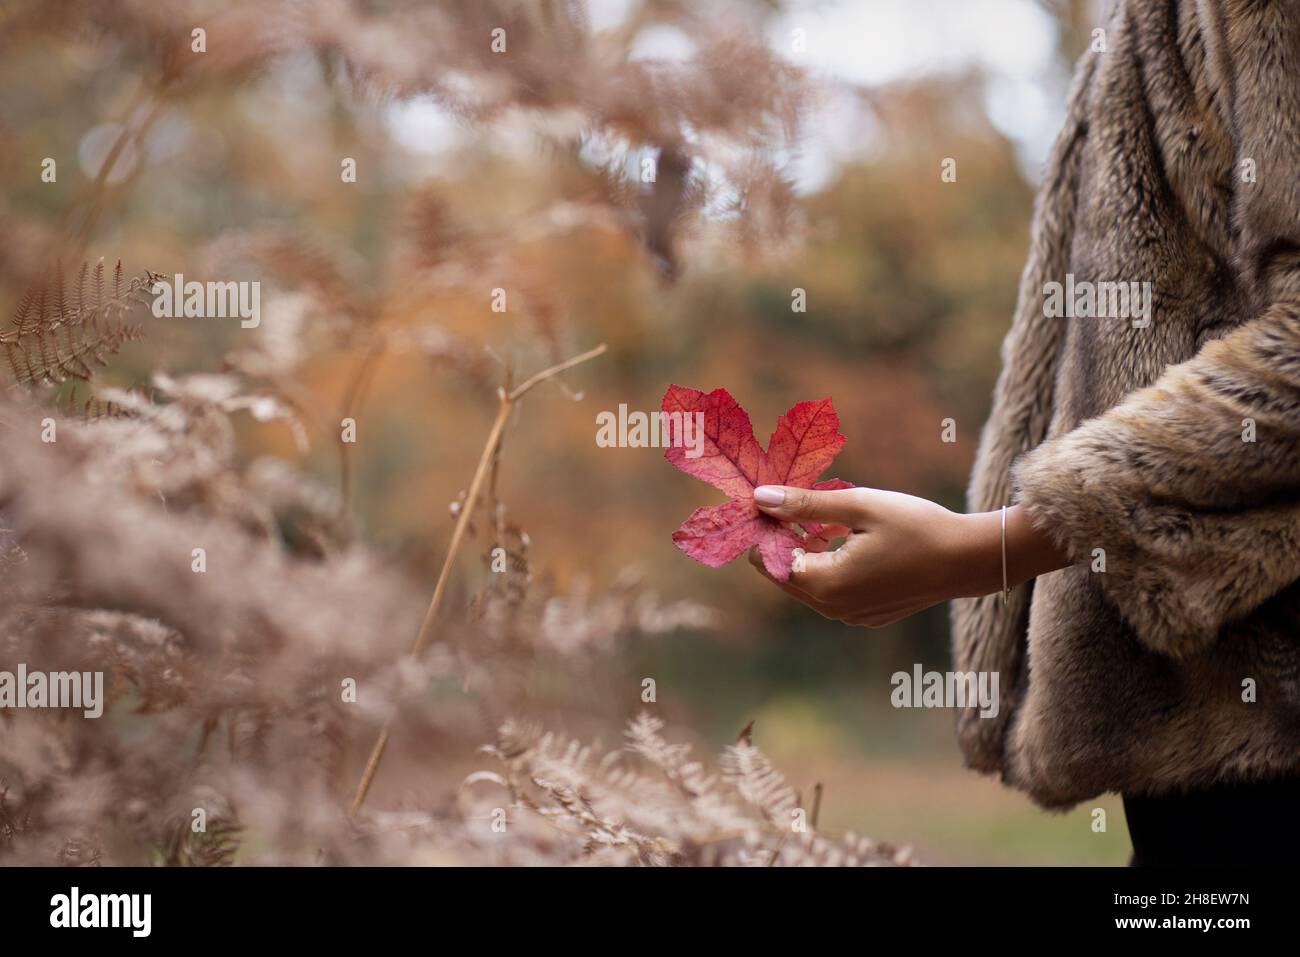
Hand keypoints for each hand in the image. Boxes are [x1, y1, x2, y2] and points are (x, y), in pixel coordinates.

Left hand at [747, 485, 1069, 626]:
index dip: (766, 530)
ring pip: (808, 582)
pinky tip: (849, 537)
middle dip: (785, 539)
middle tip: (799, 503)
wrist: (969, 559)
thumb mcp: (857, 505)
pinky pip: (833, 589)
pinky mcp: (867, 614)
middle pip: (785, 574)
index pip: (769, 561)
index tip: (775, 500)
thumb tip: (760, 497)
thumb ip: (805, 504)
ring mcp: (851, 616)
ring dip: (808, 550)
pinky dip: (830, 563)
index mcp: (826, 584)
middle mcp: (833, 608)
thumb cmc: (915, 526)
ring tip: (829, 517)